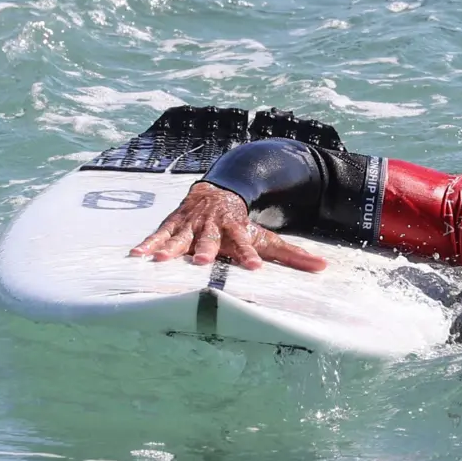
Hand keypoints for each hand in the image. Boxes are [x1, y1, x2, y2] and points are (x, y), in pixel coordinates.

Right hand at [129, 182, 326, 271]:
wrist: (217, 193)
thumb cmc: (243, 224)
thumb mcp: (268, 238)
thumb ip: (293, 255)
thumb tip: (324, 266)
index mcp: (236, 230)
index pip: (244, 243)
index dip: (249, 254)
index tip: (254, 267)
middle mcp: (212, 227)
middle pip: (210, 239)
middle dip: (206, 248)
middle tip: (204, 260)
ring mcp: (191, 225)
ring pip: (181, 237)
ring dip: (171, 248)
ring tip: (160, 260)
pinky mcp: (173, 224)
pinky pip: (159, 235)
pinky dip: (149, 244)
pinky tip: (137, 256)